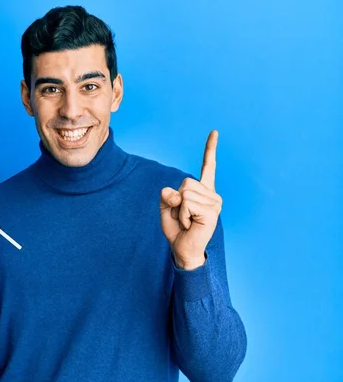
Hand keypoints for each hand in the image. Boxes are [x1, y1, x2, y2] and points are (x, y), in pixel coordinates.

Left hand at [160, 130, 222, 269]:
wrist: (183, 250)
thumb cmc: (177, 230)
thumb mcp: (166, 208)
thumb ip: (167, 196)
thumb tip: (175, 192)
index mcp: (203, 191)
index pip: (208, 166)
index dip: (210, 149)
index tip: (214, 131)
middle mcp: (212, 195)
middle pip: (185, 182)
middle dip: (176, 199)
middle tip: (182, 216)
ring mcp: (215, 203)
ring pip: (185, 193)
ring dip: (179, 210)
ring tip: (187, 221)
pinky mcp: (212, 212)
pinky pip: (186, 203)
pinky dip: (182, 215)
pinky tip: (190, 224)